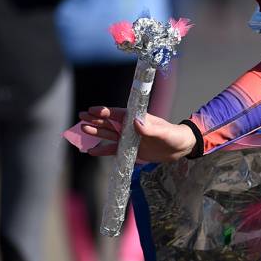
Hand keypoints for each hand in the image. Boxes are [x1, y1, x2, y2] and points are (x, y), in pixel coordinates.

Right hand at [79, 106, 196, 162]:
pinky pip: (114, 149)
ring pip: (109, 134)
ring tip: (83, 129)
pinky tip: (92, 151)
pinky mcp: (130, 150)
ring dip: (97, 132)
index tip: (93, 110)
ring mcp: (130, 138)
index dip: (106, 111)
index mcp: (138, 118)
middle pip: (110, 122)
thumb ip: (149, 128)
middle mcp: (131, 127)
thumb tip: (136, 122)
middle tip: (81, 116)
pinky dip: (103, 150)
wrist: (179, 148)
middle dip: (96, 119)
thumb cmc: (173, 136)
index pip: (119, 114)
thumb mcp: (163, 132)